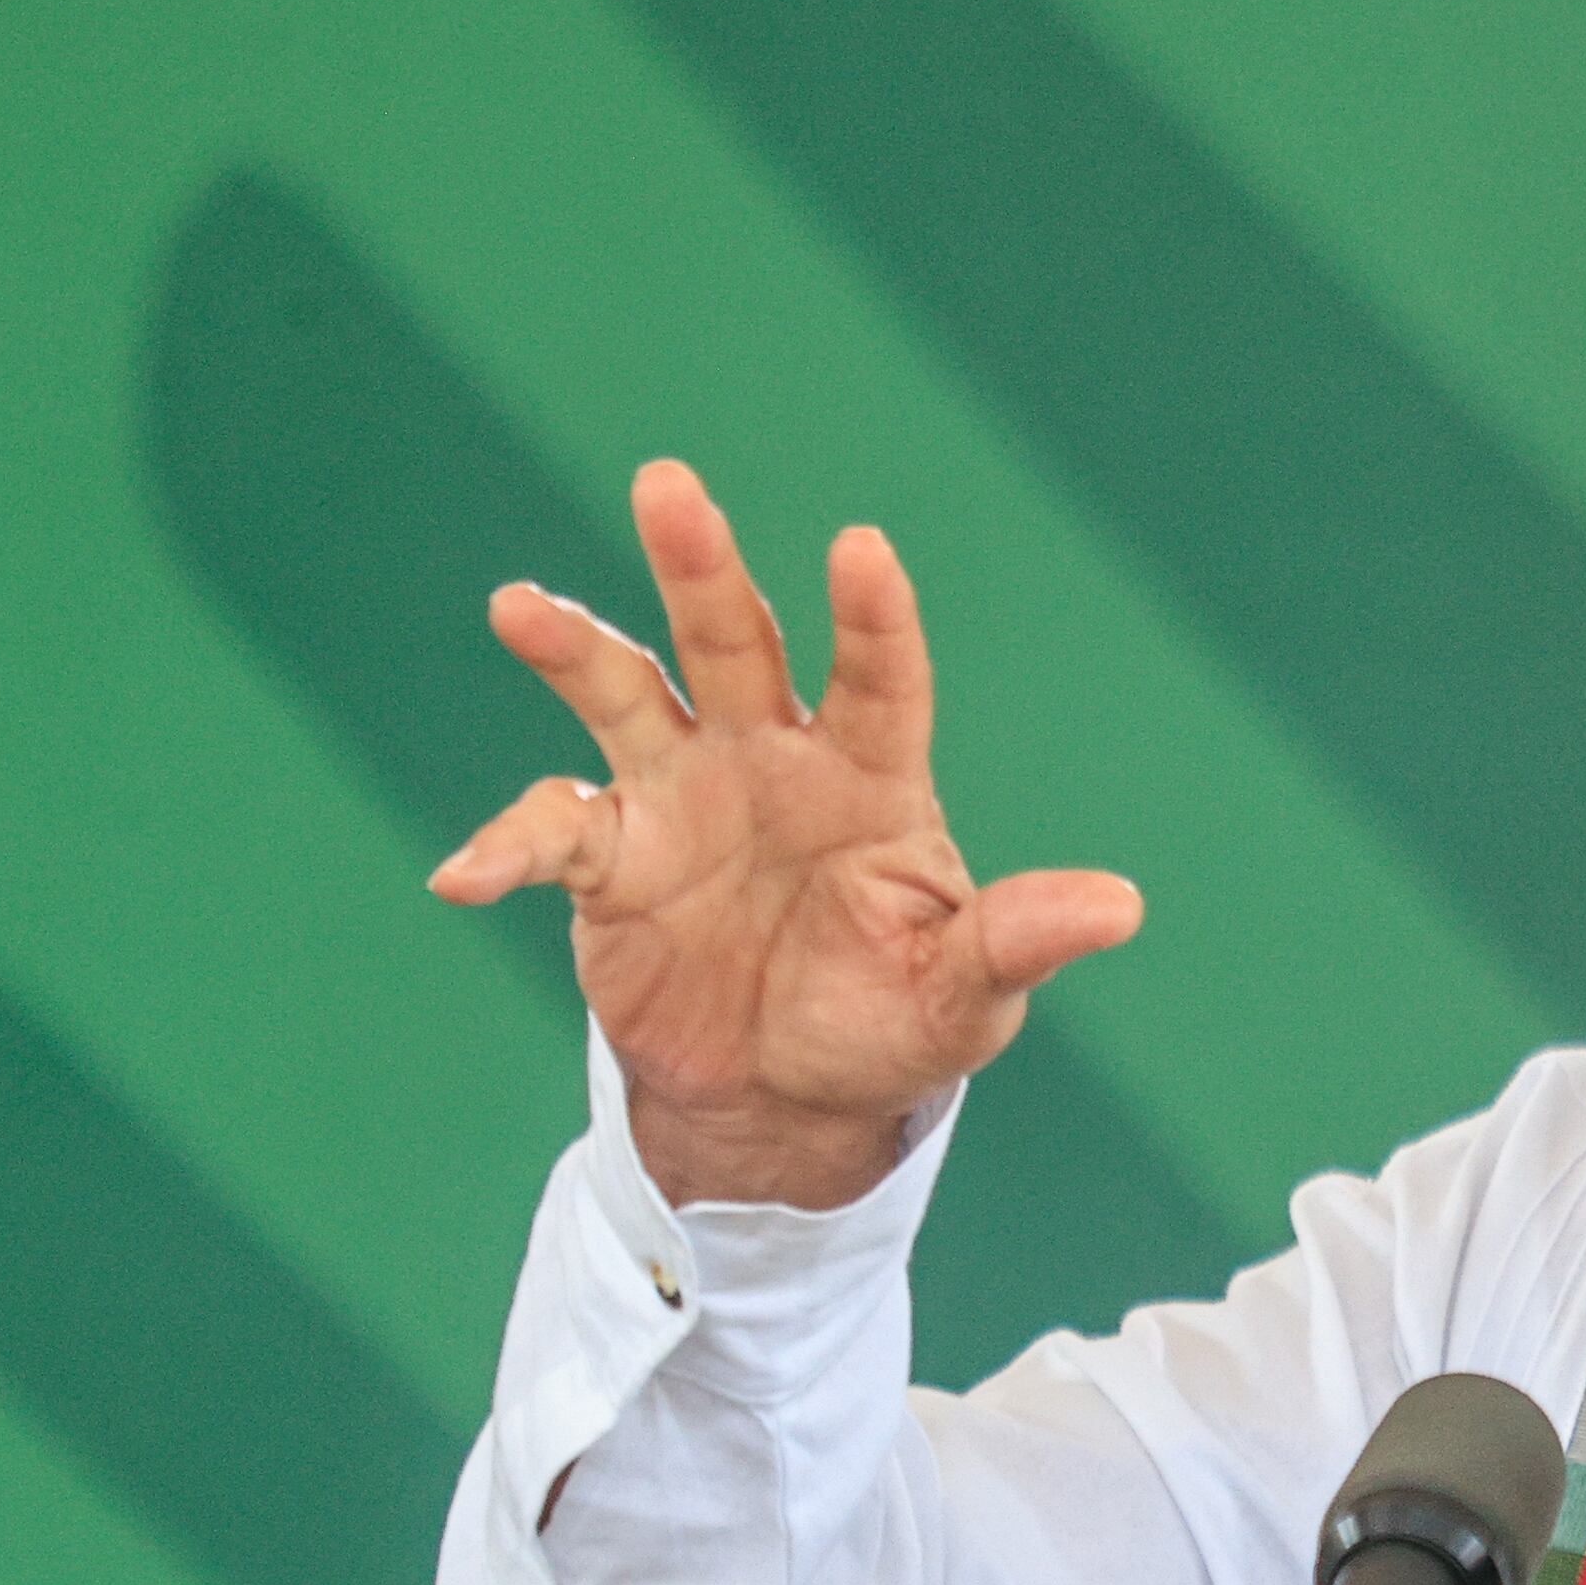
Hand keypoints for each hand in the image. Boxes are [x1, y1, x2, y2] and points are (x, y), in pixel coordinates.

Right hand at [432, 459, 1141, 1207]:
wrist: (786, 1099)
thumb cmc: (891, 1024)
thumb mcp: (966, 996)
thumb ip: (1019, 941)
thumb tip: (1122, 906)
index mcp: (870, 778)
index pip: (880, 679)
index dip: (872, 617)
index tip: (861, 549)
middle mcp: (769, 759)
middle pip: (732, 639)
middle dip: (699, 563)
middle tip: (666, 484)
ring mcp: (680, 798)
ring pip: (624, 692)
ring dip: (573, 647)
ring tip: (518, 608)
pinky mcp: (608, 858)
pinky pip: (548, 833)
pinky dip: (504, 849)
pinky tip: (463, 878)